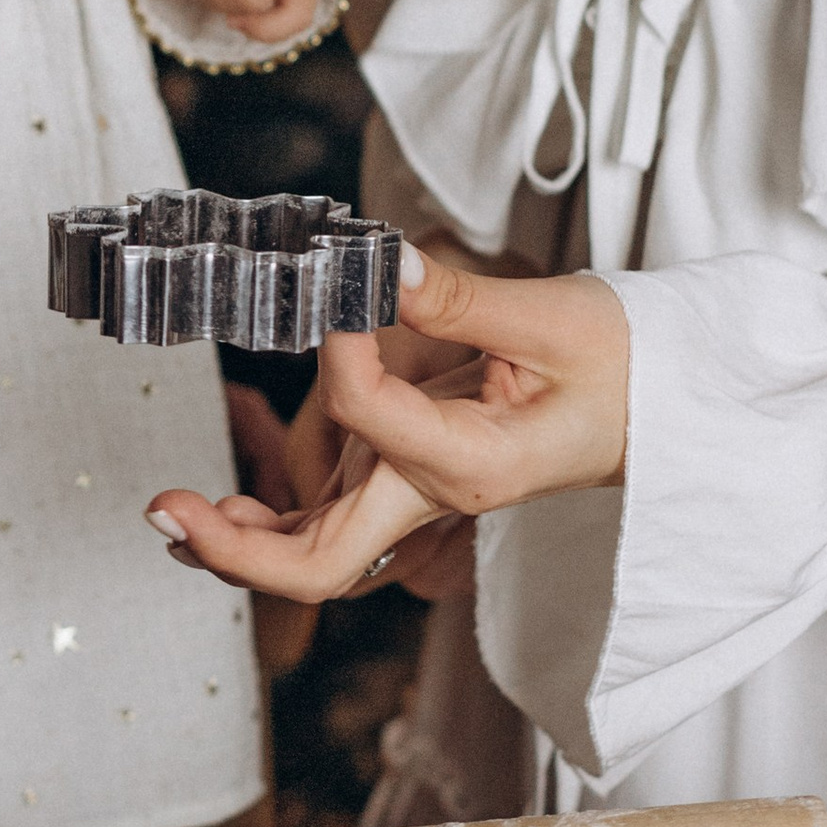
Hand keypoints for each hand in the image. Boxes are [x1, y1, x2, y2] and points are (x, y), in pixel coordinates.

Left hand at [147, 251, 629, 605]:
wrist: (661, 404)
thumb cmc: (624, 366)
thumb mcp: (554, 317)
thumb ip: (458, 298)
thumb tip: (380, 263)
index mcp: (472, 463)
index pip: (370, 414)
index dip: (338, 348)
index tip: (341, 287)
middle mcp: (435, 496)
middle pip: (320, 563)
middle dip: (234, 549)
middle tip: (166, 507)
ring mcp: (417, 500)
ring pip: (315, 556)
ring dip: (240, 545)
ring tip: (175, 512)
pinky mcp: (408, 484)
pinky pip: (328, 523)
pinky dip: (271, 523)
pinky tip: (227, 503)